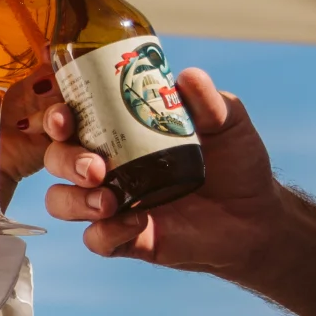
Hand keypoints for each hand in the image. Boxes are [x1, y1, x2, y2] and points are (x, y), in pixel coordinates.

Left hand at [0, 7, 53, 205]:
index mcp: (23, 70)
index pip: (48, 47)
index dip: (54, 37)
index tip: (52, 31)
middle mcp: (42, 89)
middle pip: (67, 70)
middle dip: (69, 64)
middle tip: (57, 60)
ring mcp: (51, 113)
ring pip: (72, 97)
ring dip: (65, 93)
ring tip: (49, 92)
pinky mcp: (54, 139)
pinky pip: (70, 129)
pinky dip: (62, 125)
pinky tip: (50, 122)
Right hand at [40, 65, 270, 266]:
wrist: (258, 215)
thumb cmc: (237, 164)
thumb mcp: (228, 124)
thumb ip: (208, 102)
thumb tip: (188, 76)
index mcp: (121, 132)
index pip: (72, 120)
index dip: (56, 117)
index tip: (65, 118)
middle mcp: (109, 166)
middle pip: (57, 159)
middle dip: (65, 160)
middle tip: (95, 168)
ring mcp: (115, 204)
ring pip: (61, 201)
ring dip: (75, 200)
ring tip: (108, 201)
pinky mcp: (129, 239)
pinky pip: (96, 239)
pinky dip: (107, 232)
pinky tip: (137, 222)